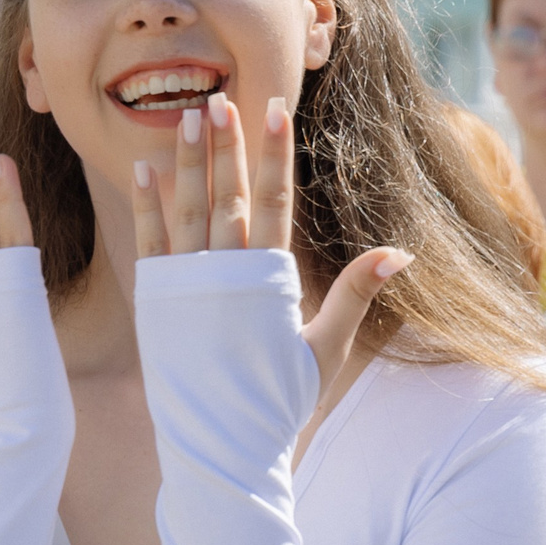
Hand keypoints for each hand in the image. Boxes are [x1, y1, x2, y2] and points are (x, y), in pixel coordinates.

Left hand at [129, 91, 409, 402]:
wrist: (222, 448)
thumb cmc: (279, 404)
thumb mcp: (325, 349)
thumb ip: (356, 293)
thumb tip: (401, 252)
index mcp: (270, 282)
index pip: (275, 201)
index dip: (274, 152)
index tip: (274, 108)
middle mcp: (227, 277)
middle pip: (229, 196)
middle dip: (227, 144)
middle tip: (221, 96)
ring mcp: (188, 288)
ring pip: (188, 211)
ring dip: (188, 163)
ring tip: (188, 117)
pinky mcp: (156, 304)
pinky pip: (151, 244)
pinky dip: (148, 206)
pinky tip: (144, 170)